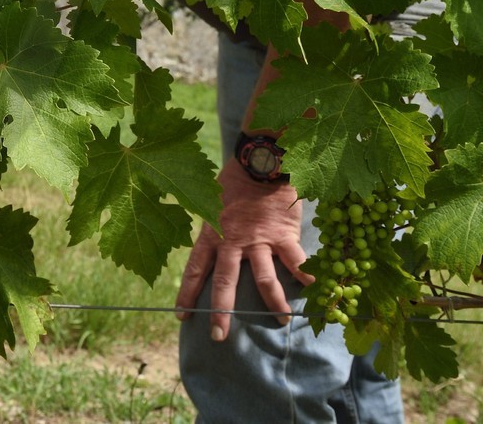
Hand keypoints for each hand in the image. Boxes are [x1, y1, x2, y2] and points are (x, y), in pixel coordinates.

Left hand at [175, 160, 309, 341]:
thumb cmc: (232, 184)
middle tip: (218, 335)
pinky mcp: (283, 234)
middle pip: (224, 281)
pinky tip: (315, 291)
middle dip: (221, 310)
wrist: (258, 161)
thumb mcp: (210, 205)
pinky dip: (306, 276)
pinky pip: (296, 259)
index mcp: (210, 234)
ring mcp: (258, 239)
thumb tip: (208, 252)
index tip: (181, 316)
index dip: (187, 293)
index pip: (195, 268)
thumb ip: (211, 229)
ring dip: (272, 302)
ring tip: (279, 320)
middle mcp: (232, 240)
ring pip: (263, 277)